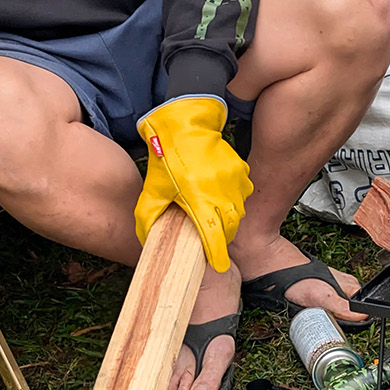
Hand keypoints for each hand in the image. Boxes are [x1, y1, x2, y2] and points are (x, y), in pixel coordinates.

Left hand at [134, 95, 251, 273]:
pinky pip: (243, 192)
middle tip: (213, 238)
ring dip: (229, 217)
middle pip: (230, 226)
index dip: (218, 254)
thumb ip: (149, 216)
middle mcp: (221, 191)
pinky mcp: (241, 169)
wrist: (185, 124)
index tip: (220, 265)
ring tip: (215, 215)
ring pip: (239, 210)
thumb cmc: (168, 156)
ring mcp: (234, 179)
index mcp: (199, 198)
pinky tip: (221, 196)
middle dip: (223, 235)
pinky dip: (235, 199)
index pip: (214, 235)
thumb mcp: (154, 188)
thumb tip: (146, 240)